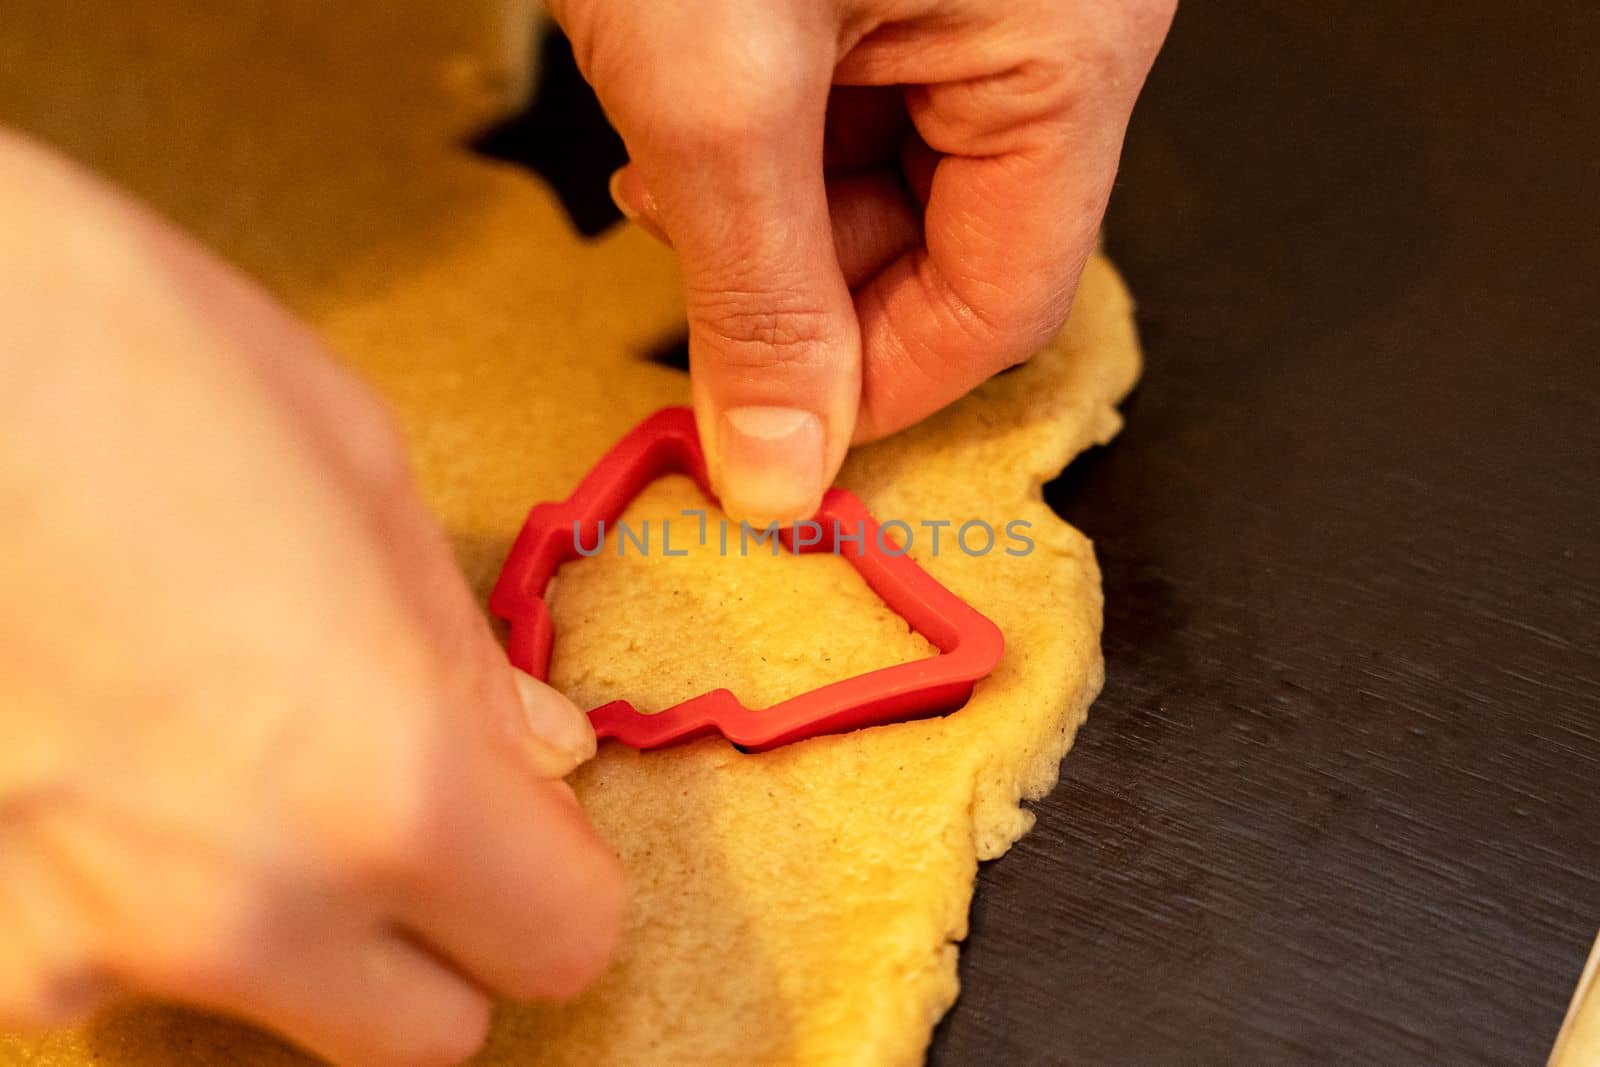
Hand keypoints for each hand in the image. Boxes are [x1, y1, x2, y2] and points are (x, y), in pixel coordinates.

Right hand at [0, 133, 622, 1066]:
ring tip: (219, 750)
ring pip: (265, 1001)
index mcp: (390, 787)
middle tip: (402, 810)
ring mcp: (81, 938)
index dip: (559, 878)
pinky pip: (105, 965)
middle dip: (443, 934)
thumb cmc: (128, 360)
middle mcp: (245, 908)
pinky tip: (100, 762)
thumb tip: (542, 755)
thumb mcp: (361, 480)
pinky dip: (130, 897)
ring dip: (281, 918)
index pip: (561, 943)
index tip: (532, 823)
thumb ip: (468, 664)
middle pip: (431, 1031)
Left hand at [549, 0, 1172, 522]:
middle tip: (690, 256)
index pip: (1000, 301)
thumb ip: (758, 294)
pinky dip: (770, 135)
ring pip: (892, 181)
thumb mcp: (717, 84)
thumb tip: (782, 473)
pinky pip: (861, 102)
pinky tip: (689, 105)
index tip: (766, 427)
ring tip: (669, 162)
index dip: (875, 386)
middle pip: (950, 248)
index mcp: (1069, 51)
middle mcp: (1055, 27)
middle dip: (804, 282)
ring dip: (770, 208)